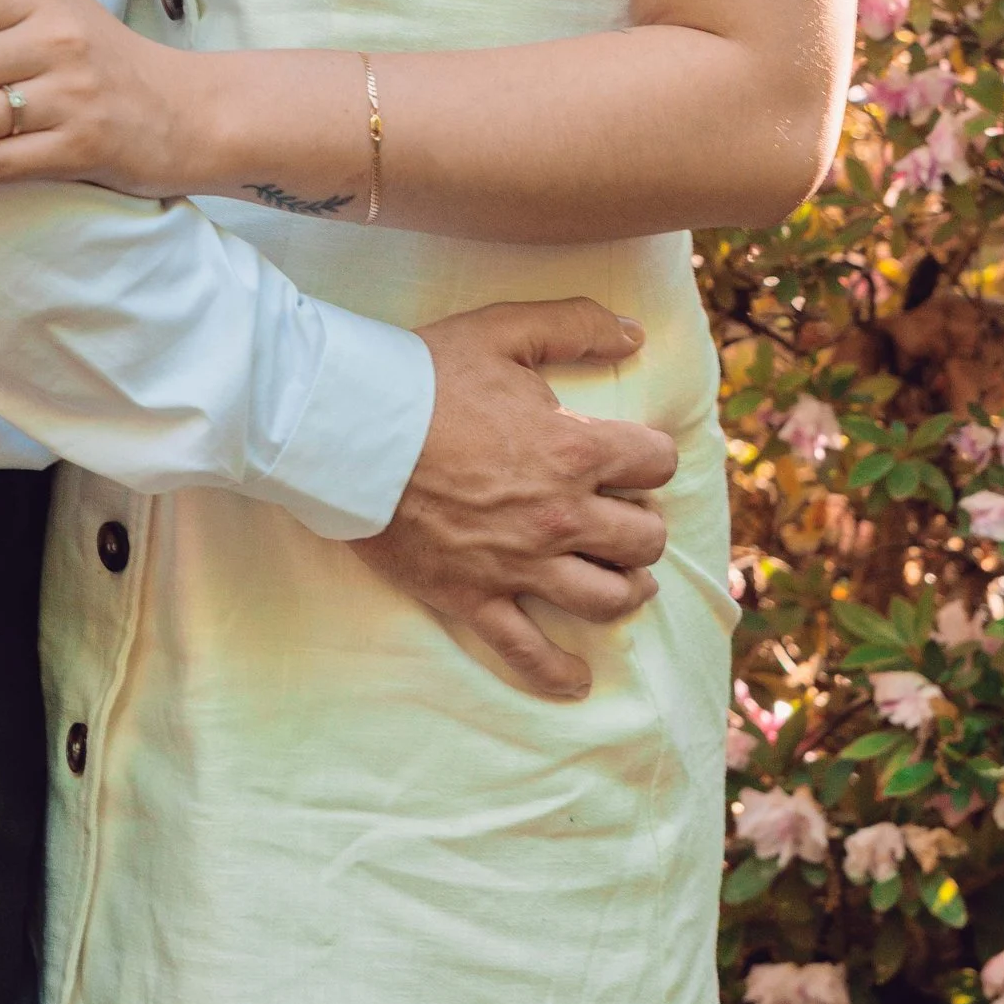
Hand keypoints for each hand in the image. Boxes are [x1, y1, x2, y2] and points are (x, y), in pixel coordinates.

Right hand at [357, 300, 677, 701]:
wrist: (347, 427)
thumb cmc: (425, 375)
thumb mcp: (503, 328)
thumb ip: (575, 324)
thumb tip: (633, 333)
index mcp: (575, 449)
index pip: (656, 463)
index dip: (651, 454)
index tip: (635, 454)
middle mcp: (559, 516)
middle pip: (643, 539)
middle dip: (643, 524)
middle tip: (625, 514)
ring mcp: (518, 564)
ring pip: (605, 598)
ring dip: (625, 588)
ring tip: (622, 578)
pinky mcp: (473, 597)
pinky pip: (527, 651)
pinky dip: (558, 673)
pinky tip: (577, 679)